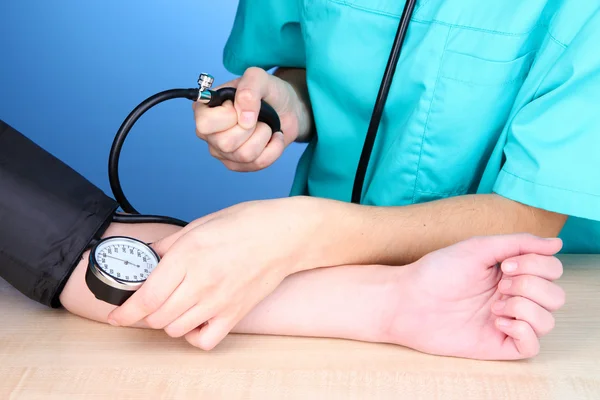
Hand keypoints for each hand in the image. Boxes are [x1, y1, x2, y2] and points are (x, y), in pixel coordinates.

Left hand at [106, 197, 322, 349]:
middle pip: (157, 317)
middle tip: (147, 301)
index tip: (116, 315)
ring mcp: (220, 301)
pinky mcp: (235, 313)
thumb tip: (147, 258)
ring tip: (172, 306)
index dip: (124, 312)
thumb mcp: (201, 223)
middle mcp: (201, 281)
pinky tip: (194, 320)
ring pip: (176, 330)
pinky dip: (193, 336)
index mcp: (189, 255)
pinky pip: (205, 340)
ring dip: (167, 322)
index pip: (146, 296)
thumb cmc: (247, 223)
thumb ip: (169, 245)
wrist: (285, 235)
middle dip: (145, 313)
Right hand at [194, 67, 305, 170]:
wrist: (287, 109)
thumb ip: (249, 87)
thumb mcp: (260, 77)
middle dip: (250, 128)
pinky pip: (257, 164)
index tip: (240, 106)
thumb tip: (244, 118)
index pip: (205, 123)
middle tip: (255, 117)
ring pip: (244, 155)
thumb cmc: (268, 93)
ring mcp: (222, 152)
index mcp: (204, 110)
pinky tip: (274, 137)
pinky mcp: (238, 164)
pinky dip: (274, 148)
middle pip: (226, 143)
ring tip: (264, 125)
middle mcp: (209, 134)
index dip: (229, 115)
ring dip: (263, 136)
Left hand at [388, 234, 565, 359]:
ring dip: (525, 307)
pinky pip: (532, 346)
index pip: (552, 270)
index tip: (505, 265)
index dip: (537, 265)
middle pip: (556, 296)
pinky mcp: (498, 345)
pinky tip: (497, 322)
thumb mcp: (479, 247)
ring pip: (548, 321)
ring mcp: (507, 322)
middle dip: (531, 287)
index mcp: (511, 272)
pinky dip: (522, 330)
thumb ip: (518, 243)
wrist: (408, 300)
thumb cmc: (437, 271)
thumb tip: (557, 243)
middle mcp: (513, 297)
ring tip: (494, 305)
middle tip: (499, 285)